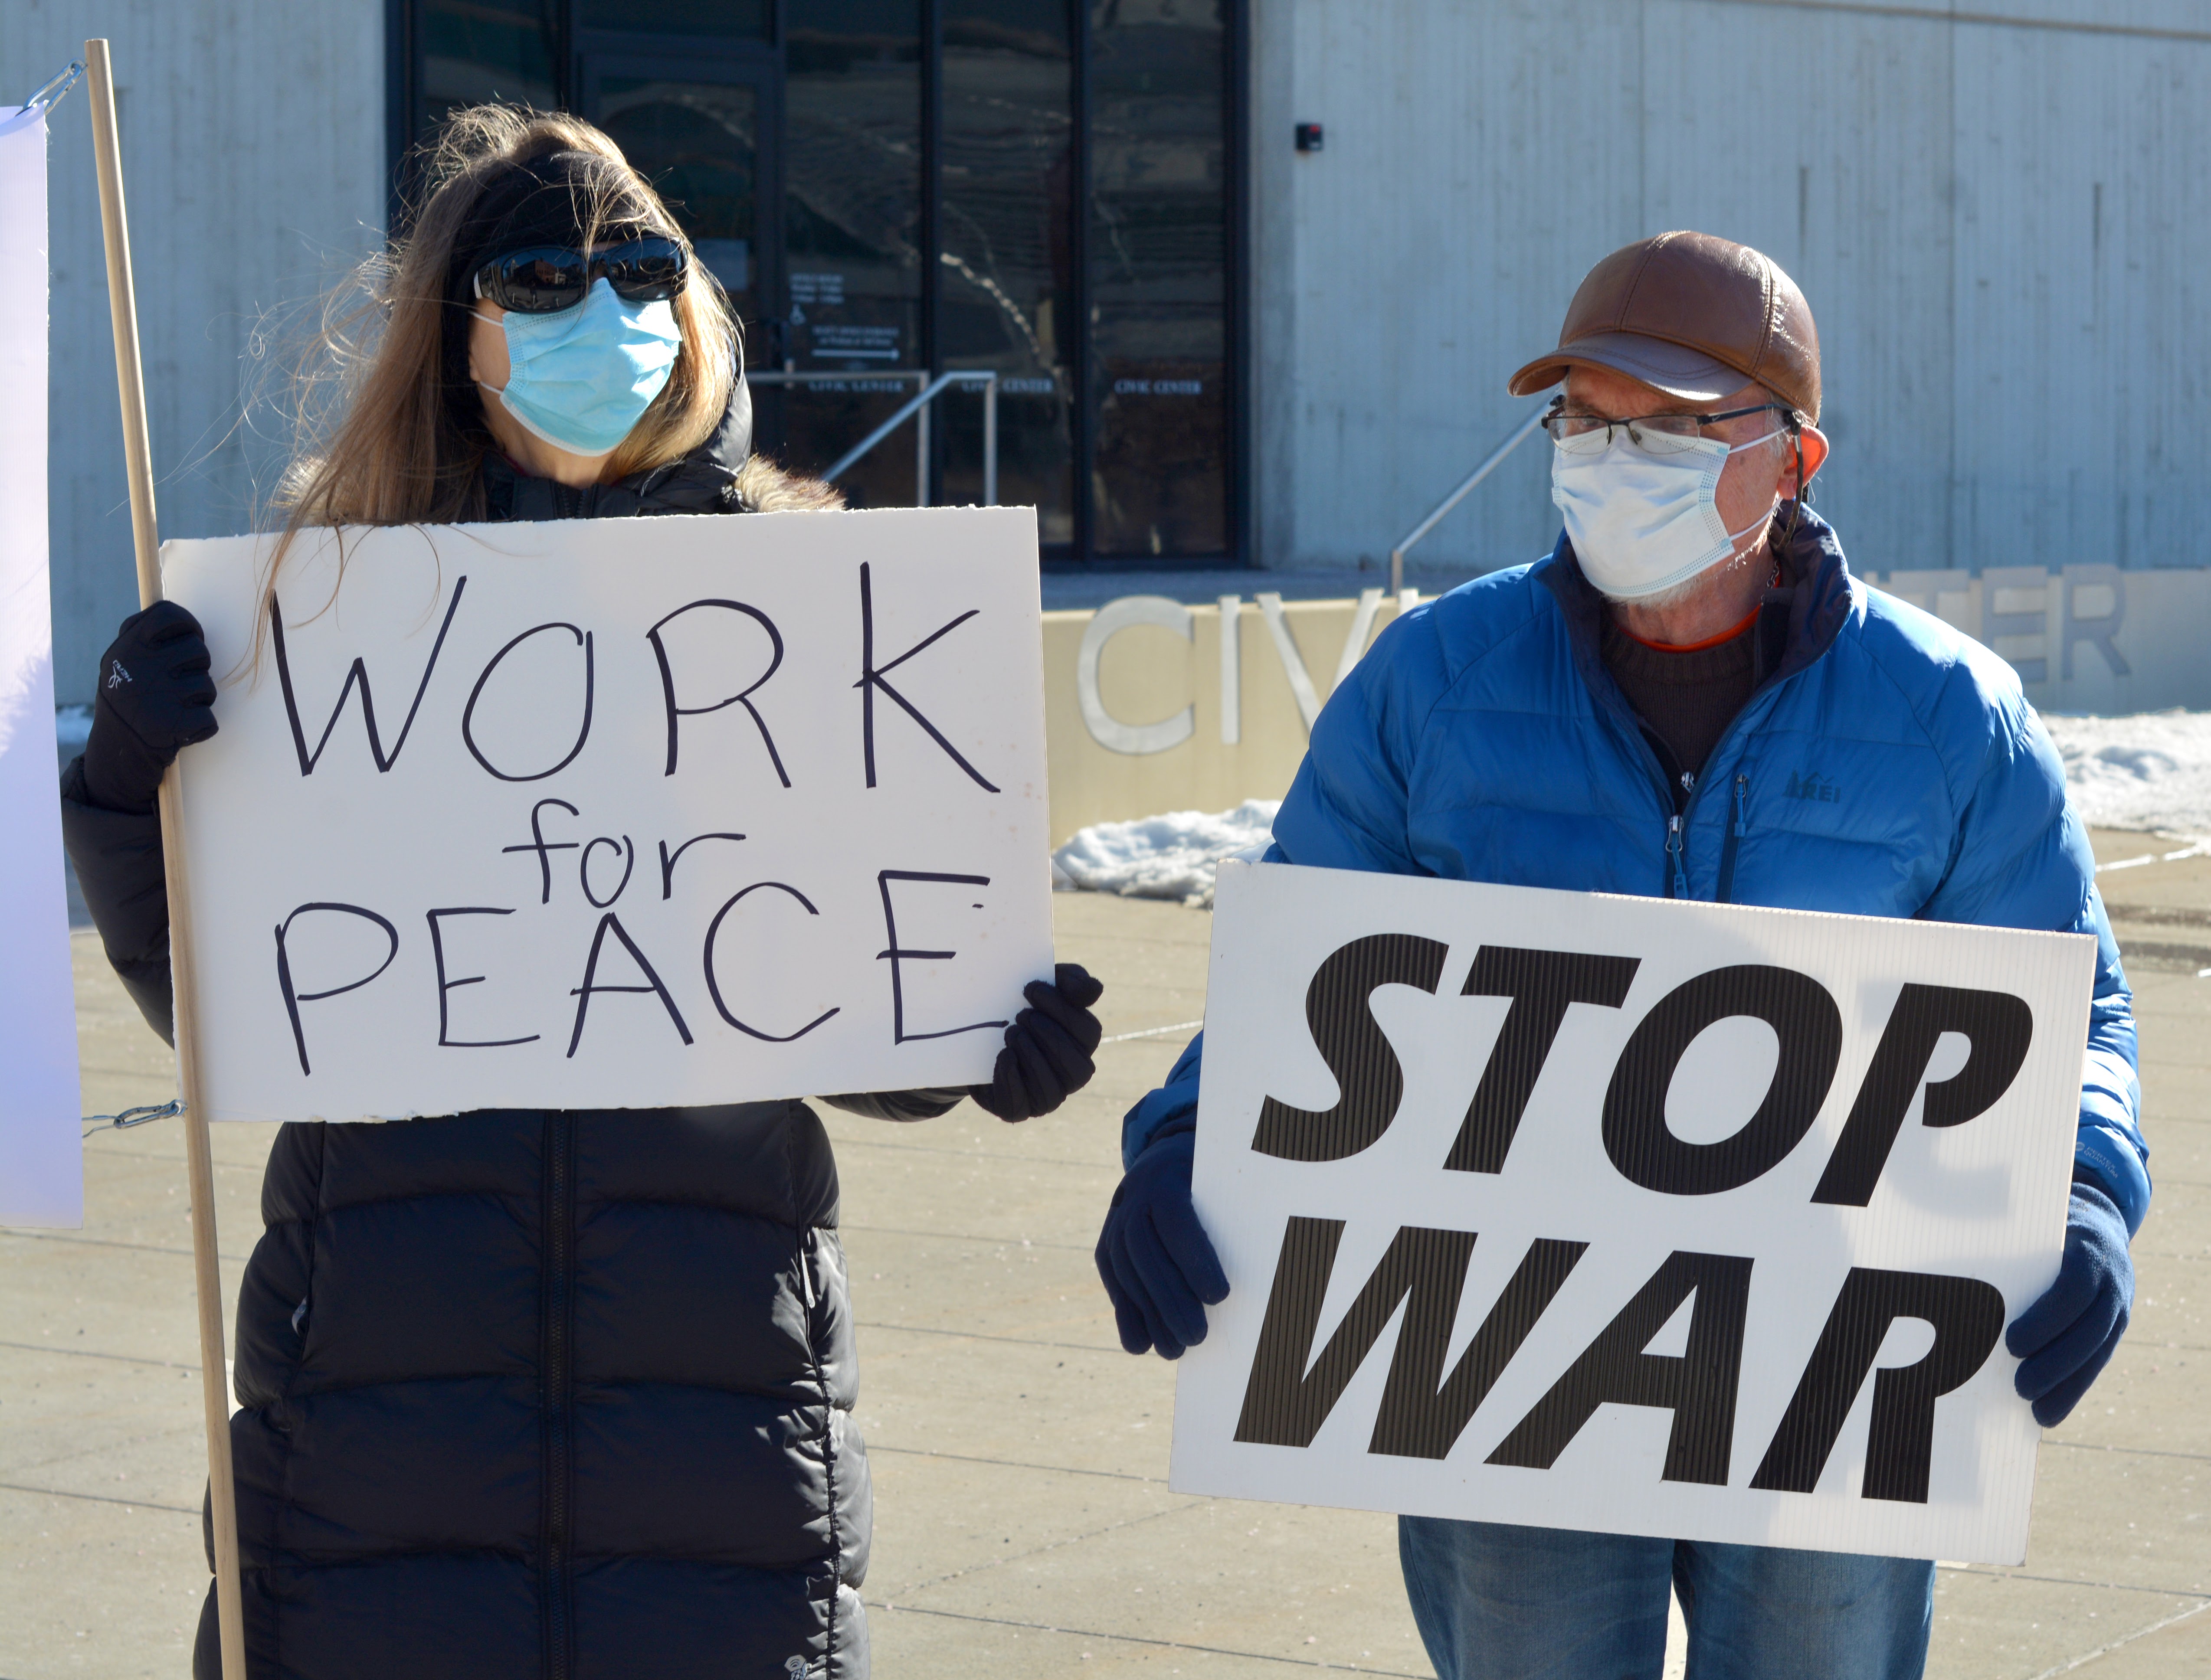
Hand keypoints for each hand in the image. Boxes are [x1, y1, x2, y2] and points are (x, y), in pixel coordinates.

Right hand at [81, 602, 216, 812]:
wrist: (115, 749)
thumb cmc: (128, 698)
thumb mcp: (122, 661)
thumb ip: (143, 635)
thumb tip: (178, 616)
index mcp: (128, 647)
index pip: (169, 614)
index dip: (188, 625)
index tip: (187, 640)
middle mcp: (139, 666)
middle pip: (198, 650)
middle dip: (197, 669)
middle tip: (177, 684)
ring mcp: (154, 695)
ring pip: (207, 686)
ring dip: (199, 700)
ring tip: (174, 708)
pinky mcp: (168, 725)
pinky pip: (209, 720)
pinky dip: (200, 728)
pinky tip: (178, 729)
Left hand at [968, 963, 1103, 1120]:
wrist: (981, 1031)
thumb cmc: (1023, 1006)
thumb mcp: (1049, 985)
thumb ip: (1074, 981)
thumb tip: (1094, 991)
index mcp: (1083, 1044)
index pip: (1089, 1033)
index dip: (1062, 1010)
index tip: (1031, 989)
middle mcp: (1071, 1075)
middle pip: (1077, 1068)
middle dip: (1049, 1037)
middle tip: (1022, 1015)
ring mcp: (1047, 1096)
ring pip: (1051, 1091)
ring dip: (1031, 1057)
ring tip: (1012, 1033)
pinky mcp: (1017, 1109)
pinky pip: (1018, 1107)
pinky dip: (1010, 1079)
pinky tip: (1004, 1055)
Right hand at [1095, 1128, 1228, 1357]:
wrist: (1160, 1165)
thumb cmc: (1208, 1182)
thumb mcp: (1222, 1182)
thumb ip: (1236, 1210)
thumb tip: (1269, 1251)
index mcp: (1166, 1181)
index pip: (1177, 1221)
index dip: (1195, 1260)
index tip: (1220, 1295)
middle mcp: (1134, 1201)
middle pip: (1147, 1254)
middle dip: (1171, 1300)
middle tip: (1197, 1336)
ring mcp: (1115, 1226)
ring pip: (1127, 1274)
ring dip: (1150, 1316)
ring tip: (1176, 1350)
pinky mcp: (1106, 1250)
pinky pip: (1114, 1284)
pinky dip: (1126, 1317)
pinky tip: (1141, 1346)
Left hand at [2007, 1180, 2132, 1426]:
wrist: (2099, 1224)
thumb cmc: (2044, 1226)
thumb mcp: (2031, 1223)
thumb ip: (2002, 1240)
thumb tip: (1943, 1257)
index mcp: (2089, 1251)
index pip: (2073, 1290)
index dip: (2046, 1320)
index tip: (2011, 1343)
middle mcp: (2112, 1282)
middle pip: (2089, 1331)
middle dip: (2055, 1364)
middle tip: (2019, 1387)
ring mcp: (2119, 1307)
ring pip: (2097, 1354)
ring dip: (2066, 1387)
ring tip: (2035, 1411)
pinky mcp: (2115, 1329)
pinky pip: (2097, 1363)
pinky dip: (2073, 1389)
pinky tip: (2050, 1413)